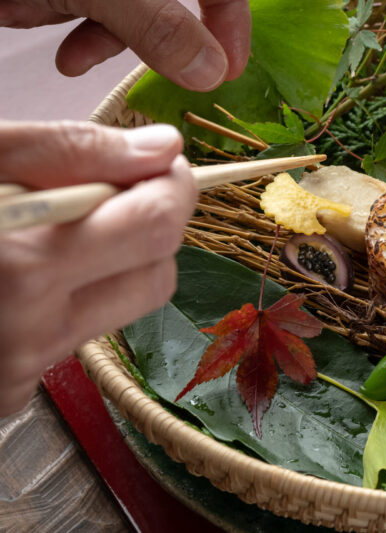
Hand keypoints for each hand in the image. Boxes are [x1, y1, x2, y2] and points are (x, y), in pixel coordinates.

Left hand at [0, 0, 250, 90]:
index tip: (228, 68)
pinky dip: (69, 21)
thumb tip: (212, 71)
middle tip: (159, 76)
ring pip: (123, 1)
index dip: (230, 19)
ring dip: (100, 33)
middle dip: (149, 32)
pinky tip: (53, 45)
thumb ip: (158, 25)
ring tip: (73, 57)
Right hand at [0, 121, 197, 414]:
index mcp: (20, 267)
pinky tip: (23, 276)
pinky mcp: (8, 393)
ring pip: (123, 309)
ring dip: (116, 263)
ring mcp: (19, 370)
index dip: (172, 186)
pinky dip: (70, 299)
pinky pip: (75, 337)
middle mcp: (27, 331)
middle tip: (118, 192)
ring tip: (61, 230)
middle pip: (159, 275)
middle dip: (153, 227)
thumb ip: (67, 150)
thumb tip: (161, 150)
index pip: (157, 226)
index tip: (159, 164)